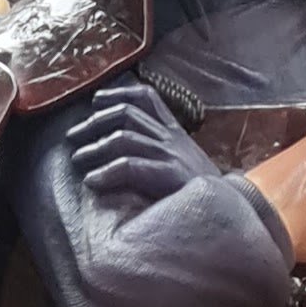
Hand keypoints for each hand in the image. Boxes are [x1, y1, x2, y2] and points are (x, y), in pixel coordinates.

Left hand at [62, 86, 206, 213]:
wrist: (233, 211)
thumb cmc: (201, 194)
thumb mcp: (183, 164)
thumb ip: (159, 153)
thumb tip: (124, 151)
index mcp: (174, 132)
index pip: (146, 98)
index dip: (118, 94)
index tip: (96, 101)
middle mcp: (171, 138)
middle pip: (127, 115)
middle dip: (95, 123)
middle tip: (72, 137)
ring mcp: (170, 154)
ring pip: (123, 139)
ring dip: (94, 149)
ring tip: (77, 160)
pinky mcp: (169, 175)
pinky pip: (130, 167)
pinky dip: (106, 173)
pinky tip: (91, 182)